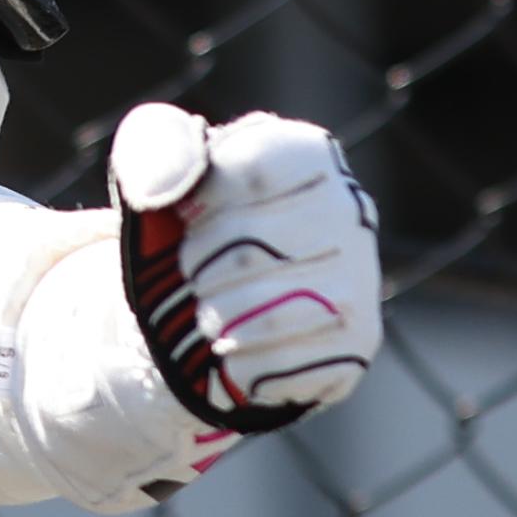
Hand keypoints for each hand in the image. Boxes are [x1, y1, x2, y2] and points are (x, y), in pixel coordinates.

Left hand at [108, 99, 382, 435]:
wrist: (219, 301)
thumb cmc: (194, 227)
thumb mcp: (163, 174)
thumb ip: (156, 149)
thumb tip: (162, 187)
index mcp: (311, 155)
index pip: (251, 173)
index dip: (198, 204)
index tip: (190, 214)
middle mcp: (351, 212)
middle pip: (247, 251)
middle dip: (196, 267)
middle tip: (196, 270)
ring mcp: (360, 281)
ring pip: (260, 316)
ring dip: (212, 318)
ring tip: (213, 309)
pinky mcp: (355, 345)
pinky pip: (274, 366)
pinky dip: (235, 364)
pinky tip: (239, 347)